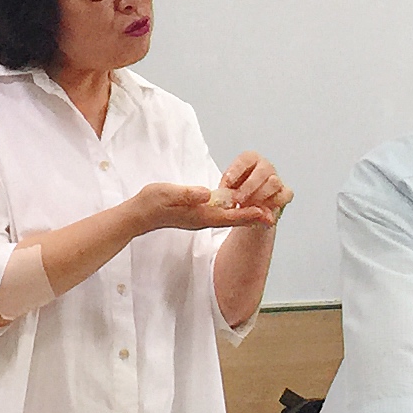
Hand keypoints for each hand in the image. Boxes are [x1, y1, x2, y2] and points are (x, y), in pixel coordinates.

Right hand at [131, 178, 273, 232]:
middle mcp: (203, 219)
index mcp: (200, 214)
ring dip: (245, 215)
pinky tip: (237, 206)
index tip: (265, 212)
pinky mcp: (195, 214)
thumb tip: (207, 193)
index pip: (229, 215)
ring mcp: (199, 218)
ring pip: (228, 217)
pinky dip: (233, 211)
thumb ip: (188, 194)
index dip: (247, 213)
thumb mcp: (168, 194)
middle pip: (233, 219)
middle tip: (273, 215)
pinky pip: (219, 214)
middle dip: (253, 217)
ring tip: (262, 212)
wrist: (139, 215)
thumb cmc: (152, 203)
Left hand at [216, 152, 291, 223]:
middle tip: (238, 198)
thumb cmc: (238, 194)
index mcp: (251, 160)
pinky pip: (283, 196)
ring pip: (274, 182)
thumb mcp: (227, 189)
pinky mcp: (285, 193)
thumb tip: (222, 194)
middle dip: (249, 186)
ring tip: (248, 206)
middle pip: (262, 170)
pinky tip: (261, 210)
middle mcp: (265, 166)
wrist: (250, 210)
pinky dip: (272, 204)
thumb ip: (225, 189)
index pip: (246, 159)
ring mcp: (277, 179)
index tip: (228, 182)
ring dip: (260, 195)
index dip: (237, 170)